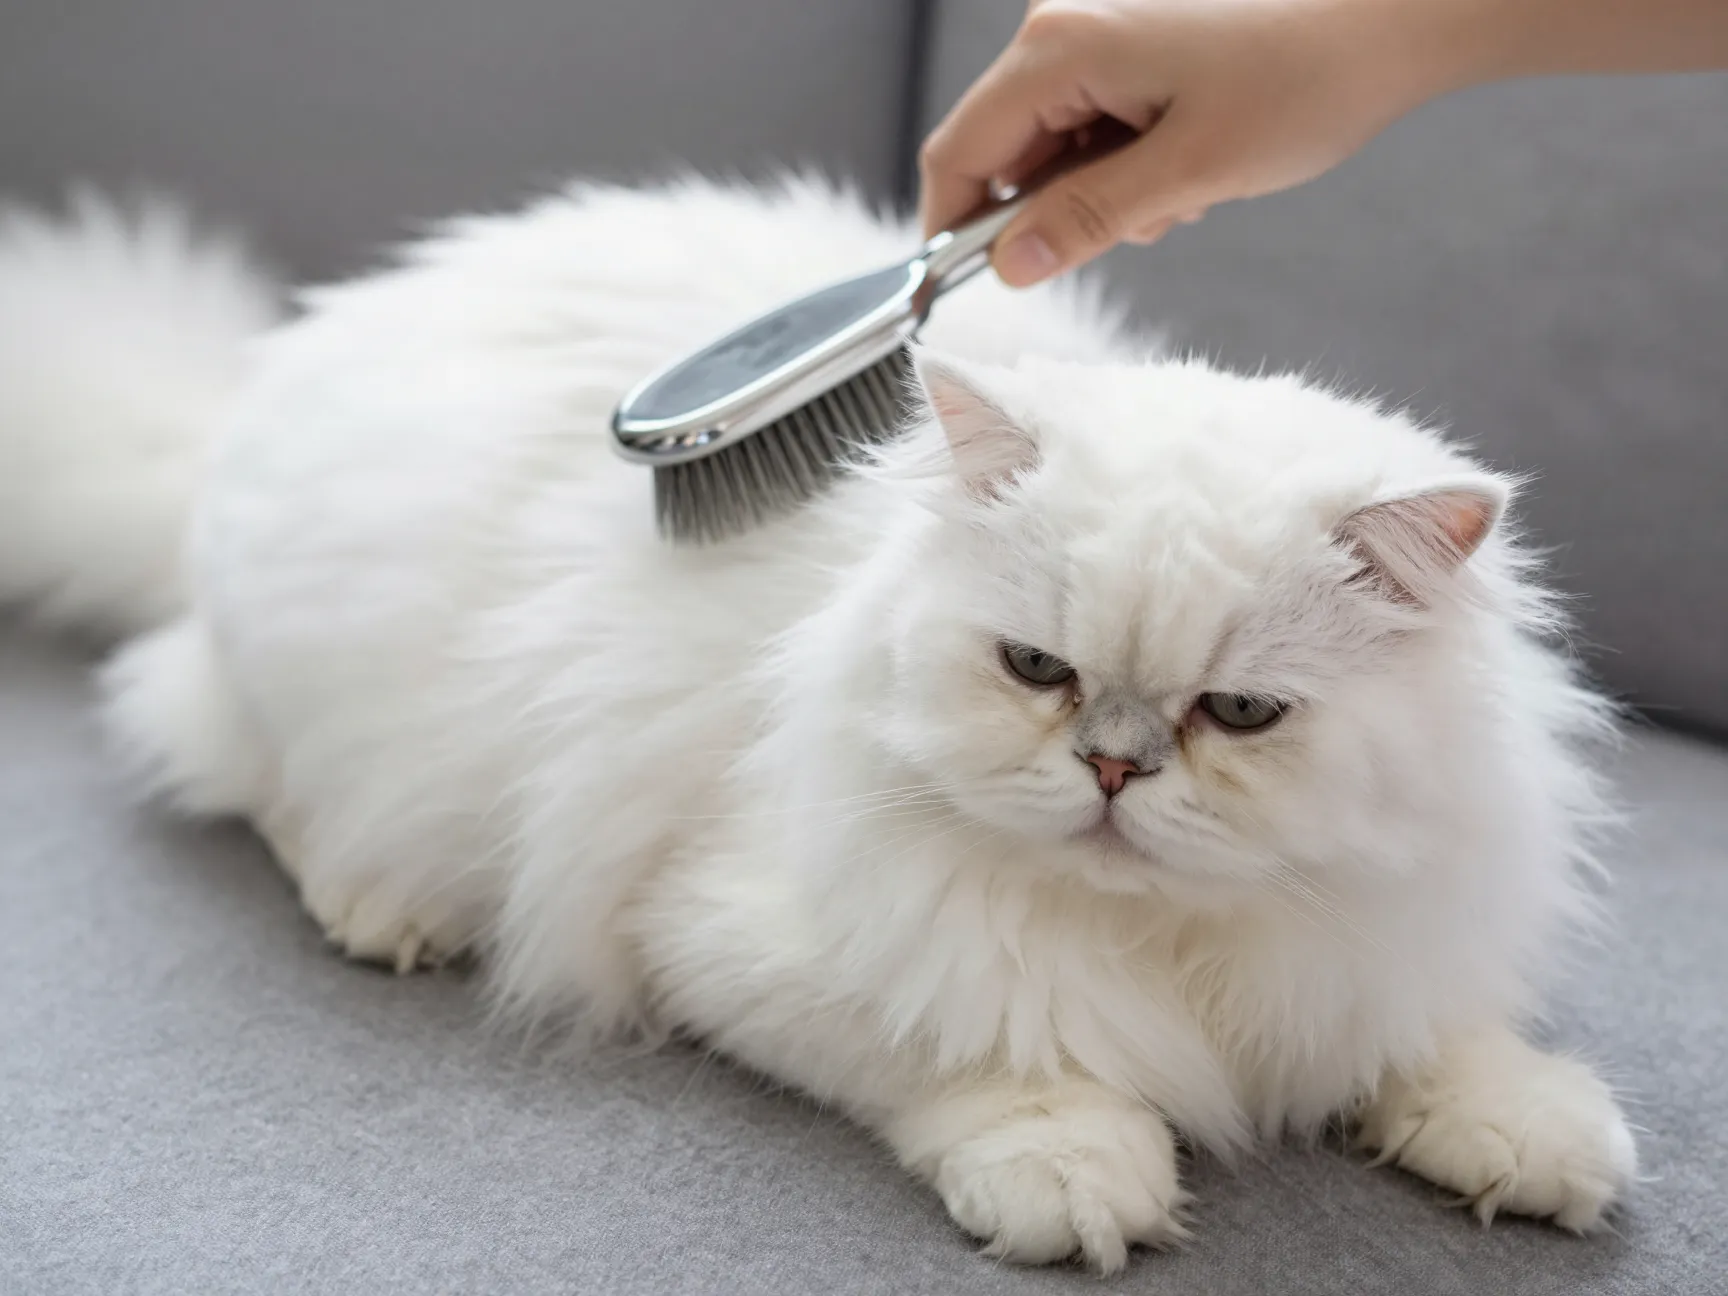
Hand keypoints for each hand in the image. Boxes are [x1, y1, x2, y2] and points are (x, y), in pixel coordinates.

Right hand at [918, 0, 1456, 286]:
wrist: (1387, 21)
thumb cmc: (1302, 81)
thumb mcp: (1188, 172)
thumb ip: (1087, 219)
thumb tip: (1008, 266)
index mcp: (1059, 47)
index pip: (961, 151)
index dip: (952, 230)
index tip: (969, 289)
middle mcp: (1060, 30)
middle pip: (1001, 151)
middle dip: (1051, 212)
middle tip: (1135, 227)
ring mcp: (1093, 35)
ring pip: (1049, 149)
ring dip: (1097, 195)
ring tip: (1180, 192)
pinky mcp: (1124, 47)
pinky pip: (1087, 129)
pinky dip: (1122, 167)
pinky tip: (1184, 165)